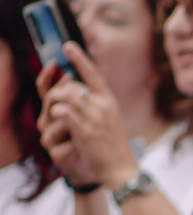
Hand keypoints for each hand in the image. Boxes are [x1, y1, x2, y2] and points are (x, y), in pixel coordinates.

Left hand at [38, 47, 137, 189]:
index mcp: (109, 101)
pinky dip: (55, 116)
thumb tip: (75, 91)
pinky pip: (61, 112)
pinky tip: (59, 124)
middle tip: (51, 104)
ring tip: (54, 115)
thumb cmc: (111, 147)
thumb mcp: (107, 120)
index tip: (67, 45)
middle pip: (71, 85)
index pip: (93, 74)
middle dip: (55, 92)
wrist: (121, 169)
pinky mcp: (85, 130)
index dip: (79, 58)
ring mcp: (95, 117)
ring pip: (64, 96)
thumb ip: (94, 105)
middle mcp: (103, 105)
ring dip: (52, 104)